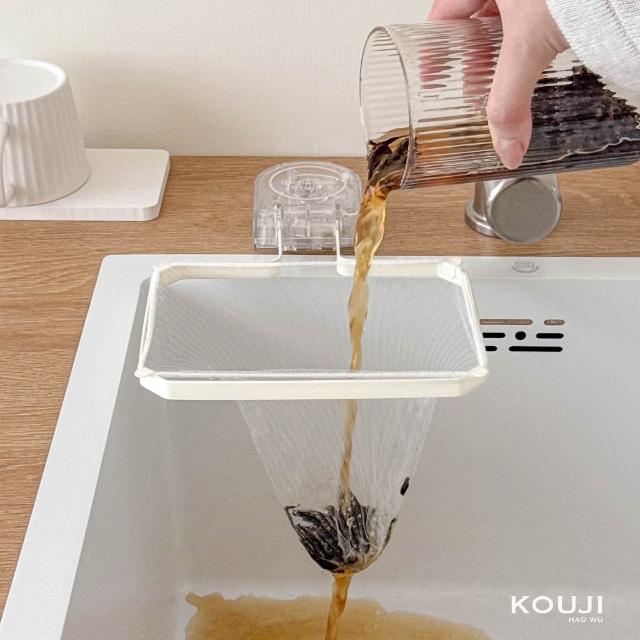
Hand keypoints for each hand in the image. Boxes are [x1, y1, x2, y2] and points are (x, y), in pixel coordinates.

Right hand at [429, 0, 568, 168]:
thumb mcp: (527, 46)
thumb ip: (510, 101)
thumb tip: (506, 149)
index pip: (442, 16)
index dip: (434, 51)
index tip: (432, 78)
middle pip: (473, 20)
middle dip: (473, 58)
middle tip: (473, 88)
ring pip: (504, 18)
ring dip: (504, 51)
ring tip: (506, 80)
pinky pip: (533, 14)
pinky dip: (531, 38)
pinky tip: (538, 55)